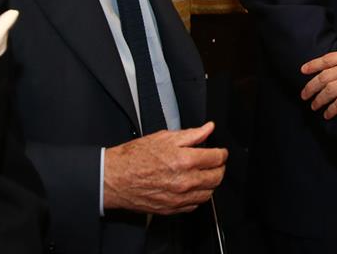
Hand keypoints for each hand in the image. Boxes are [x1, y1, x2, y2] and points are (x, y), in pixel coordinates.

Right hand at [103, 122, 227, 214]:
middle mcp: (184, 181)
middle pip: (217, 177)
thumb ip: (191, 134)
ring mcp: (179, 197)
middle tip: (214, 162)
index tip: (220, 152)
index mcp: (184, 160)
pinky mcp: (172, 208)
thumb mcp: (164, 137)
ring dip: (211, 183)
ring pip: (208, 193)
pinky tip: (192, 187)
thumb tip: (208, 128)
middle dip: (219, 168)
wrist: (115, 178)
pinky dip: (198, 196)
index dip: (221, 153)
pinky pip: (194, 205)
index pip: (217, 158)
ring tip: (204, 174)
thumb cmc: (135, 157)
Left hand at [300, 47, 336, 117]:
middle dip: (311, 86)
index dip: (314, 65)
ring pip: (330, 90)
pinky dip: (332, 109)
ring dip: (319, 99)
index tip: (303, 70)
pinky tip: (328, 114)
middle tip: (304, 95)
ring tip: (314, 106)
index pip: (329, 59)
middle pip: (325, 76)